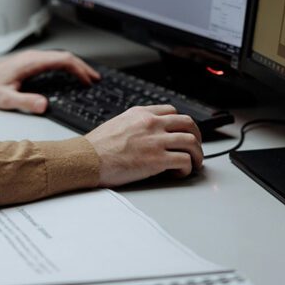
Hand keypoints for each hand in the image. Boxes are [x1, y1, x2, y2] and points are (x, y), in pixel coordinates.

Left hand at [0, 50, 99, 113]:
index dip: (79, 69)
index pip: (63, 60)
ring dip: (75, 66)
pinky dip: (66, 67)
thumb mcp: (5, 99)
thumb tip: (44, 105)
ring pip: (60, 58)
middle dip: (82, 67)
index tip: (89, 80)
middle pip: (65, 57)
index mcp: (31, 62)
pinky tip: (68, 76)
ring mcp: (31, 59)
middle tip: (95, 79)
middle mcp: (33, 58)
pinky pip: (53, 62)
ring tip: (87, 77)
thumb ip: (25, 101)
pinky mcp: (29, 64)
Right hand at [85, 105, 203, 186]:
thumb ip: (135, 124)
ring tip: (194, 163)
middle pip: (188, 123)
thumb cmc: (97, 147)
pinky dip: (187, 168)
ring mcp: (156, 141)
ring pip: (191, 142)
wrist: (87, 159)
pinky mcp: (157, 160)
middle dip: (196, 136)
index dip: (182, 124)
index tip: (183, 132)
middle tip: (196, 148)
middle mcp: (152, 123)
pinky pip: (184, 161)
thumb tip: (145, 133)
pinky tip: (180, 173)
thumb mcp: (117, 123)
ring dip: (197, 154)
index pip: (172, 111)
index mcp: (141, 114)